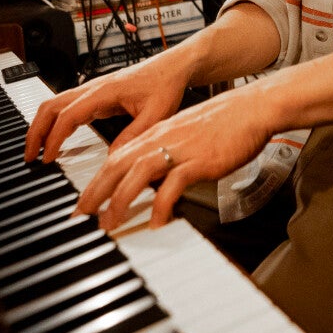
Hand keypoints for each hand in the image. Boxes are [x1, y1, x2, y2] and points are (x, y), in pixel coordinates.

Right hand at [25, 53, 191, 162]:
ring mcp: (92, 91)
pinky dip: (54, 123)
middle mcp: (93, 88)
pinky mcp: (96, 97)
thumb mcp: (156, 114)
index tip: (48, 158)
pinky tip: (55, 140)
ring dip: (41, 126)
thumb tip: (113, 158)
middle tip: (29, 156)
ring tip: (36, 151)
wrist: (173, 67)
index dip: (54, 138)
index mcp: (104, 91)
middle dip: (36, 131)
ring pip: (55, 105)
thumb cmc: (166, 84)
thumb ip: (134, 135)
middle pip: (51, 106)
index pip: (68, 115)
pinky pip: (66, 108)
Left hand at [76, 86, 279, 232]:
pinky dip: (161, 205)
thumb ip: (165, 156)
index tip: (84, 203)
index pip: (115, 158)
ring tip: (110, 223)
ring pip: (136, 174)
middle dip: (94, 194)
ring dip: (119, 201)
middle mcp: (160, 140)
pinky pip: (172, 186)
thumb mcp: (185, 137)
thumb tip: (152, 181)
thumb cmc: (224, 124)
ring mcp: (178, 149)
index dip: (95, 182)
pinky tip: (157, 222)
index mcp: (155, 134)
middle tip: (81, 217)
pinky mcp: (197, 160)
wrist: (252, 109)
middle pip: (116, 166)